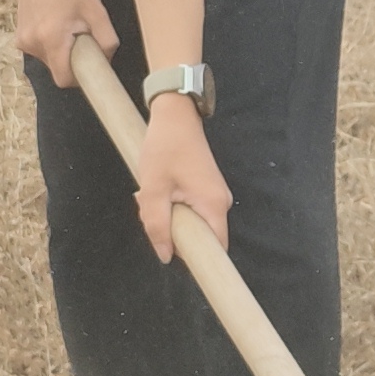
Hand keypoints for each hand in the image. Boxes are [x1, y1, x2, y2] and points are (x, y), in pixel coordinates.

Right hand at [6, 0, 124, 87]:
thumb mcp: (96, 10)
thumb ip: (107, 41)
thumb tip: (106, 62)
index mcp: (51, 38)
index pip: (64, 79)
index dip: (79, 78)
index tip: (89, 68)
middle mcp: (33, 43)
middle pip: (58, 70)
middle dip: (72, 60)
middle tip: (81, 36)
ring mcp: (23, 42)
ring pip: (50, 61)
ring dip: (62, 51)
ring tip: (67, 25)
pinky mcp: (20, 38)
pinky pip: (42, 51)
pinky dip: (52, 44)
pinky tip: (55, 23)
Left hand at [134, 91, 230, 262]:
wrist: (175, 114)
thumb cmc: (164, 148)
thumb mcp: (153, 190)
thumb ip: (157, 225)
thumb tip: (164, 256)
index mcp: (213, 205)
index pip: (216, 249)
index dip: (200, 261)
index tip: (179, 260)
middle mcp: (221, 202)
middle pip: (203, 237)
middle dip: (176, 235)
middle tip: (152, 215)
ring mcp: (215, 194)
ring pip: (195, 223)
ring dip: (172, 219)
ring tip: (153, 198)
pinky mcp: (206, 188)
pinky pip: (193, 209)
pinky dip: (175, 207)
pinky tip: (159, 190)